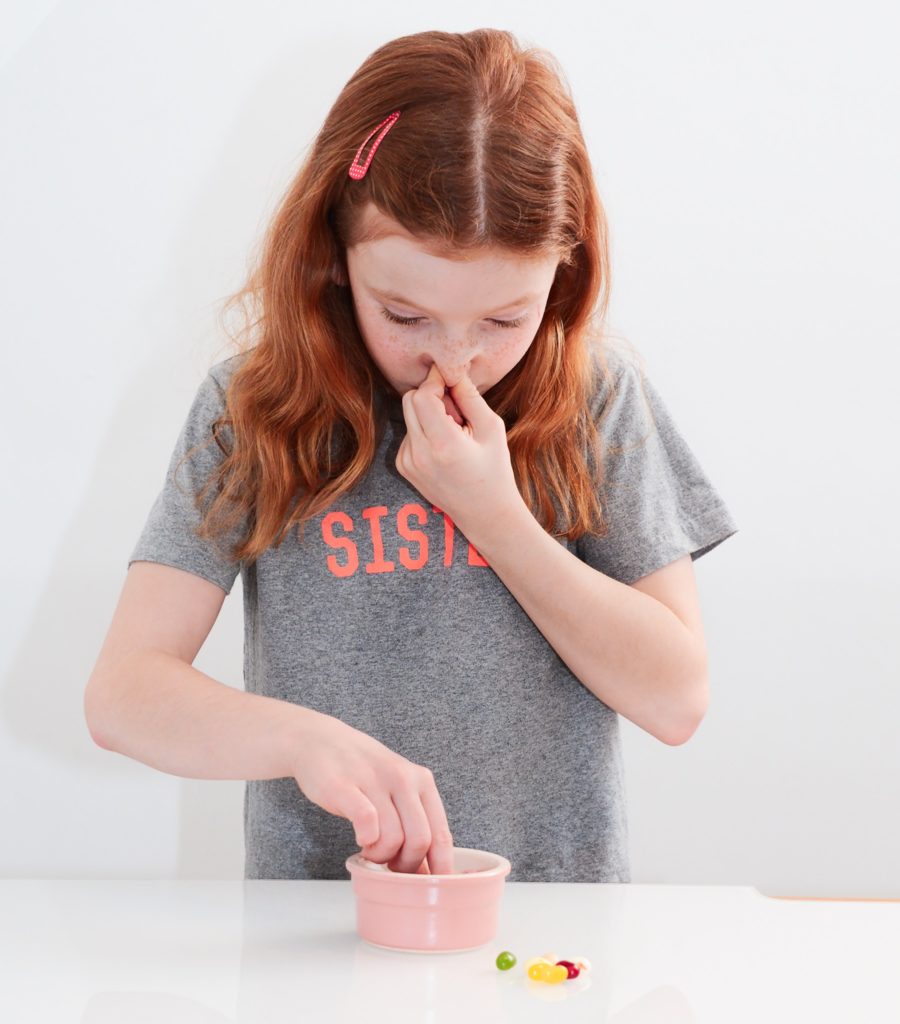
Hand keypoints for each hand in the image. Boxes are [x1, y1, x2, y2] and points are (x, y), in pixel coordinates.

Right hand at [289, 708, 454, 874]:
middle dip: (406, 865)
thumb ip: (413, 820)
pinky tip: (360, 839)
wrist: (321, 740)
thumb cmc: (363, 772)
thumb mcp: (397, 787)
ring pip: (393, 838)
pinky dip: (366, 840)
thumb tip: (425, 871)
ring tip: (370, 851)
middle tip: (390, 866)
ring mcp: (374, 781)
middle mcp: (403, 778)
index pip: (441, 834)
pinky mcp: (344, 787)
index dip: (438, 868)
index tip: (431, 888)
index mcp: (421, 781)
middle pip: (420, 840)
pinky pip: (367, 822)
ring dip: (381, 857)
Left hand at [396, 364, 523, 537]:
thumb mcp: (491, 429)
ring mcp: (407, 462)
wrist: (484, 514)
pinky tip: (445, 448)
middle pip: (409, 400)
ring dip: (429, 414)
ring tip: (455, 433)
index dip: (435, 381)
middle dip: (431, 395)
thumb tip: (453, 370)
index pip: (422, 395)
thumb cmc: (494, 471)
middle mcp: (418, 453)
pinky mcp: (403, 467)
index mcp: (442, 444)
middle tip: (456, 408)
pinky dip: (425, 431)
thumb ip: (470, 397)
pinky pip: (409, 433)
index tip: (449, 377)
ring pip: (409, 415)